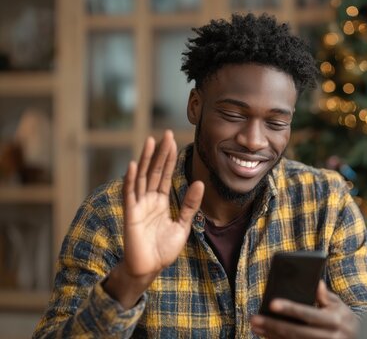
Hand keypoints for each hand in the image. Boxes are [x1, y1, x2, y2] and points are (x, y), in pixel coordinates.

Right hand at [123, 130, 203, 276]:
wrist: (149, 269)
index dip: (169, 158)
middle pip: (154, 172)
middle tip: (166, 134)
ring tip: (150, 141)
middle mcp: (148, 200)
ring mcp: (138, 206)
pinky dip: (131, 180)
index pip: (165, 175)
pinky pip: (130, 194)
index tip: (173, 140)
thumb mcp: (183, 225)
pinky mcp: (130, 215)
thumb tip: (199, 182)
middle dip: (160, 153)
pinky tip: (134, 165)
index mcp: (160, 202)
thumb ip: (190, 205)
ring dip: (145, 160)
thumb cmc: (163, 249)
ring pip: (142, 178)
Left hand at [250, 281, 359, 338]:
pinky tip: (268, 336)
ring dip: (272, 335)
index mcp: (334, 320)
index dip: (290, 309)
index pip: (308, 314)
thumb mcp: (340, 306)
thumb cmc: (345, 320)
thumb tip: (315, 282)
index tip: (272, 303)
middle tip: (254, 319)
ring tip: (256, 327)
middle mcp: (329, 337)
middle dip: (273, 325)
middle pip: (295, 332)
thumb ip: (325, 296)